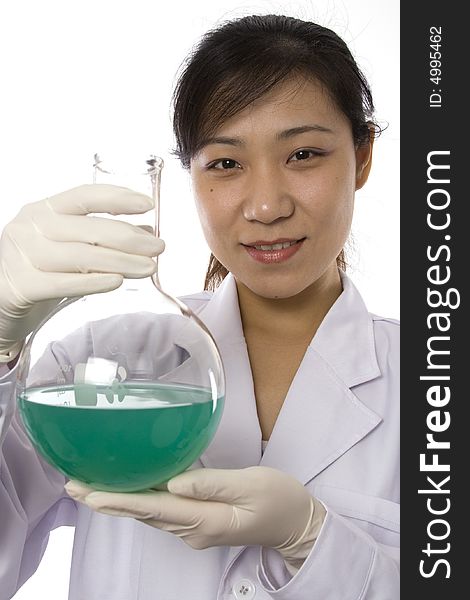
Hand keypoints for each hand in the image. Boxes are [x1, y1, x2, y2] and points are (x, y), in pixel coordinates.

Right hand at [0, 184, 163, 361]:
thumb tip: (146, 232)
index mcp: (43, 210)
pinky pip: (63, 282)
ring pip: (81, 256)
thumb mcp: (71, 251)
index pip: (84, 196)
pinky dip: (94, 282)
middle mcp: (30, 227)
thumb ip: (103, 241)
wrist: (0, 305)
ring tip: (148, 268)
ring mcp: (22, 255)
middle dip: (130, 238)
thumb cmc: (39, 273)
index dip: (118, 198)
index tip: (147, 204)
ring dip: (121, 262)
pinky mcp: (20, 285)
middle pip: (89, 228)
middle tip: (158, 248)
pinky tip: (117, 282)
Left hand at [65, 466, 325, 573]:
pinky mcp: (199, 523)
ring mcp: (196, 530)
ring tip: (89, 488)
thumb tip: (175, 483)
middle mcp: (195, 529)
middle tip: (75, 487)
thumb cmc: (279, 498)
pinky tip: (125, 493)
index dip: (122, 501)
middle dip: (109, 501)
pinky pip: (162, 514)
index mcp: (208, 519)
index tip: (91, 494)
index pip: (157, 508)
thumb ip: (214, 483)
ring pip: (150, 516)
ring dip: (119, 502)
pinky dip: (138, 503)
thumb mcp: (252, 485)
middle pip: (146, 514)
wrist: (296, 523)